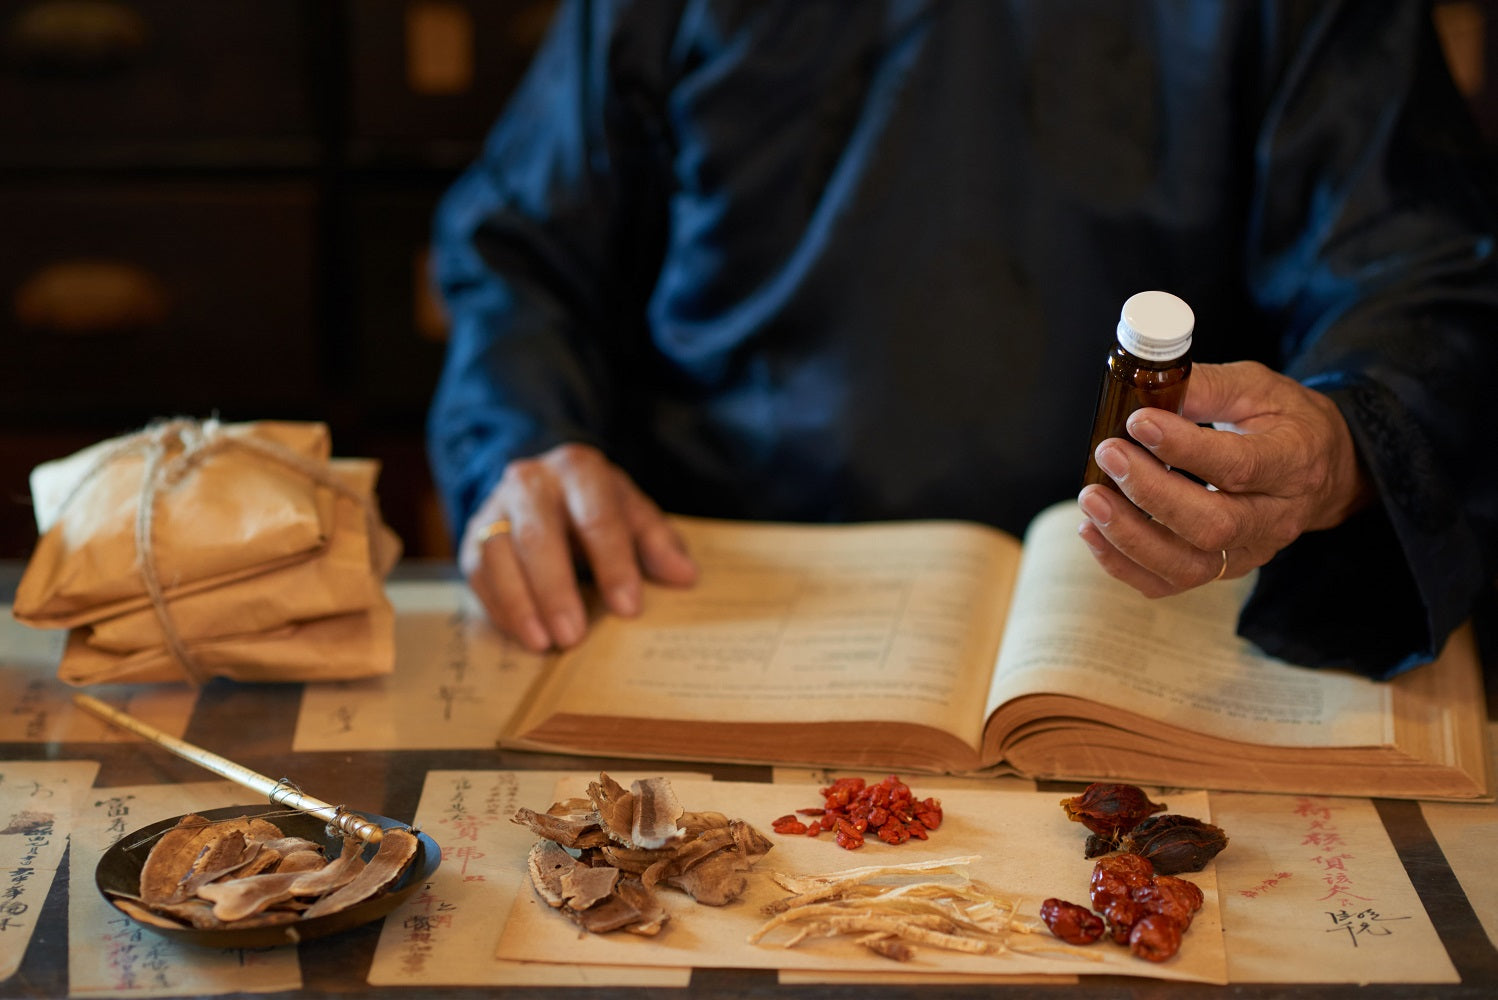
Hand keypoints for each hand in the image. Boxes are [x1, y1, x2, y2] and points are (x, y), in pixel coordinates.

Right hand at [459, 443, 697, 649]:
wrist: (546, 488)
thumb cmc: (598, 507)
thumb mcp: (634, 514)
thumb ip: (657, 543)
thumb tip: (685, 576)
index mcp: (580, 470)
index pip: (597, 517)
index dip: (613, 564)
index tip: (628, 608)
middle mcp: (531, 482)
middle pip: (538, 535)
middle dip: (556, 589)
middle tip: (574, 637)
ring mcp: (495, 506)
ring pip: (497, 554)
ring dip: (520, 603)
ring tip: (544, 643)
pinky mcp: (473, 535)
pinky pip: (478, 573)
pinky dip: (499, 607)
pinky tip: (523, 635)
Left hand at [1075, 360, 1370, 595]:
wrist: (1319, 469)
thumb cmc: (1282, 421)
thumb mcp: (1256, 387)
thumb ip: (1205, 387)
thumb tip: (1146, 389)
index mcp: (1293, 462)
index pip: (1238, 466)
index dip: (1183, 448)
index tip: (1137, 421)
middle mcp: (1275, 517)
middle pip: (1213, 524)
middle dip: (1151, 493)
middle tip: (1108, 454)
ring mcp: (1249, 552)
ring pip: (1188, 565)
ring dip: (1130, 535)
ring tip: (1092, 498)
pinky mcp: (1222, 570)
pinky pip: (1169, 583)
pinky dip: (1123, 564)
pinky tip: (1093, 532)